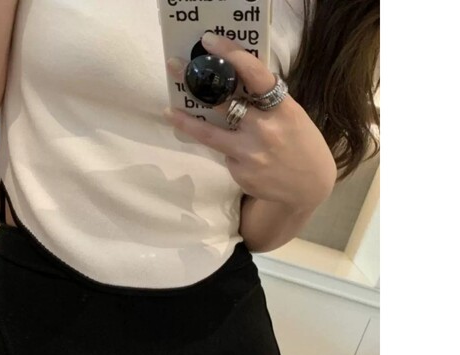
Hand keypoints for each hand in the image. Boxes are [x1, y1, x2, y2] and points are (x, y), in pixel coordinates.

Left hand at [163, 33, 336, 212]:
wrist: (308, 187)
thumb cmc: (299, 144)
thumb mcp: (291, 116)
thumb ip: (266, 102)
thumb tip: (234, 83)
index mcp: (281, 108)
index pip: (254, 74)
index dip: (230, 55)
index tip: (209, 42)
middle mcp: (264, 129)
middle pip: (222, 102)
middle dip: (196, 83)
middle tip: (175, 67)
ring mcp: (250, 154)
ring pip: (209, 134)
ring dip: (186, 122)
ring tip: (170, 112)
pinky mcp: (240, 173)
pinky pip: (225, 155)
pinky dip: (227, 151)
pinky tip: (241, 156)